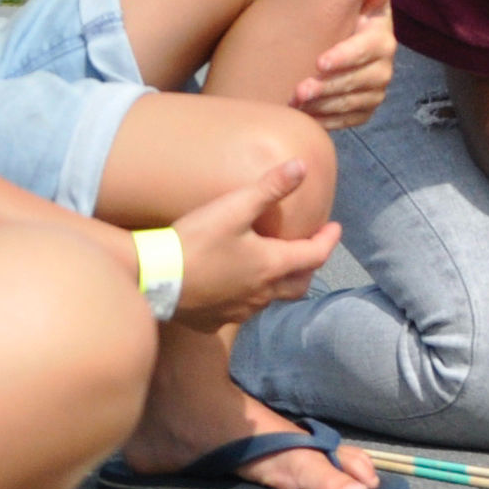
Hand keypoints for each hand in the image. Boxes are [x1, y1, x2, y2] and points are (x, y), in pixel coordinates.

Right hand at [164, 155, 337, 327]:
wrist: (153, 279)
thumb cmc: (195, 241)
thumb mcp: (233, 208)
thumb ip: (270, 188)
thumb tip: (302, 166)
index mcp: (272, 266)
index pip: (315, 255)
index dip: (328, 239)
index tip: (335, 228)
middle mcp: (261, 294)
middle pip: (298, 284)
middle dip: (308, 267)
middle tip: (308, 250)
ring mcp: (238, 311)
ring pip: (269, 300)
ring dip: (278, 284)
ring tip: (272, 267)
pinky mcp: (213, 321)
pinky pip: (237, 312)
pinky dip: (244, 299)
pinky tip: (233, 290)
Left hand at [293, 0, 406, 126]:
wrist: (337, 46)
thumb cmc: (345, 17)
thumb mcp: (359, 0)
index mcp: (382, 39)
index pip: (367, 50)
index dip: (345, 57)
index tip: (319, 62)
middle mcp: (383, 67)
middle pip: (357, 82)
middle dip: (327, 87)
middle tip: (298, 90)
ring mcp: (374, 92)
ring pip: (350, 104)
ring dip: (322, 106)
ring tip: (295, 103)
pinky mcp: (364, 111)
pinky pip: (347, 121)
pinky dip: (326, 120)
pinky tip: (305, 116)